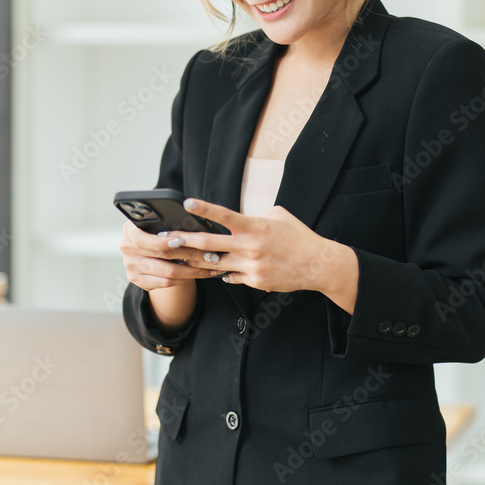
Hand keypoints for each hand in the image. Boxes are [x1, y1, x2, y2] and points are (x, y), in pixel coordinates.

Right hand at [119, 218, 227, 290]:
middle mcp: (127, 249)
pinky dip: (184, 279)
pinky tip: (198, 274)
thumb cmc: (157, 228)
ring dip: (192, 271)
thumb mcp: (158, 221)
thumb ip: (169, 222)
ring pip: (167, 273)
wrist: (147, 246)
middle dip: (190, 254)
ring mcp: (131, 266)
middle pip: (162, 256)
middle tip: (211, 255)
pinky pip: (165, 284)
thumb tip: (196, 222)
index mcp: (129, 230)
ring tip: (210, 266)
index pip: (144, 238)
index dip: (163, 240)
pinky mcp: (137, 280)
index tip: (183, 240)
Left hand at [165, 198, 356, 302]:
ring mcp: (251, 266)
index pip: (224, 215)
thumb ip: (254, 215)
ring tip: (179, 257)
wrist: (318, 265)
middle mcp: (250, 247)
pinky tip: (216, 269)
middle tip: (167, 240)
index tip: (187, 202)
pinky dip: (224, 272)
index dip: (204, 208)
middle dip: (185, 241)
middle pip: (209, 244)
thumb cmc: (298, 236)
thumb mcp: (277, 215)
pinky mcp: (254, 281)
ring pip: (215, 264)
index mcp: (255, 226)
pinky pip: (231, 276)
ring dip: (196, 260)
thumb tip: (237, 218)